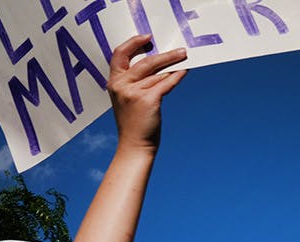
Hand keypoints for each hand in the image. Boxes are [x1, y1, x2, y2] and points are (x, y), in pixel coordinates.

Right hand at [108, 35, 187, 153]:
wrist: (134, 145)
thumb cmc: (134, 123)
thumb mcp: (128, 99)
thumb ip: (136, 82)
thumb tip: (162, 67)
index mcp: (114, 82)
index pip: (120, 54)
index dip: (133, 43)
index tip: (147, 37)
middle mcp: (121, 85)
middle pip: (145, 62)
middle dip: (165, 55)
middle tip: (181, 50)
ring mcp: (133, 92)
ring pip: (158, 74)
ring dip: (173, 67)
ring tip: (185, 60)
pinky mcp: (147, 100)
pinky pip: (165, 83)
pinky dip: (176, 76)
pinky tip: (184, 71)